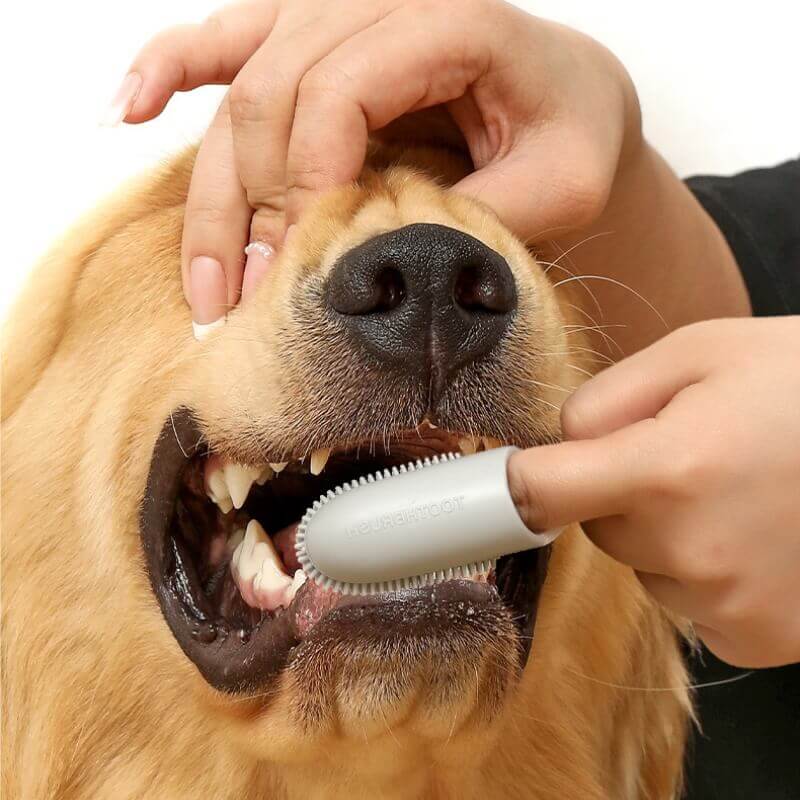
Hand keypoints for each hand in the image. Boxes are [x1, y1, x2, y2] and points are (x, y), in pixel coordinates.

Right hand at [114, 0, 640, 335]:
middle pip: (272, 95)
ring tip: (204, 285)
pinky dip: (172, 70)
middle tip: (249, 303)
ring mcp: (337, 15)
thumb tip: (379, 264)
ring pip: (240, 89)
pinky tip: (130, 108)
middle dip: (252, 211)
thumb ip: (481, 216)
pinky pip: (227, 42)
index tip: (308, 271)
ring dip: (212, 194)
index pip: (338, 93)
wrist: (569, 101)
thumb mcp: (562, 188)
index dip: (308, 188)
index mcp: (449, 20)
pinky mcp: (313, 40)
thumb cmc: (571, 136)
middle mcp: (380, 2)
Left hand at [508, 317, 799, 667]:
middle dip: (619, 492)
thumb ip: (606, 397)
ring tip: (738, 490)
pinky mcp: (756, 639)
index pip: (538, 493)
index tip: (496, 483)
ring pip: (642, 564)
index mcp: (671, 469)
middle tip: (690, 455)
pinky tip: (757, 532)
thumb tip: (555, 443)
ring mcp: (727, 605)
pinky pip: (687, 599)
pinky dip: (705, 570)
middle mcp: (693, 551)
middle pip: (595, 526)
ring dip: (667, 533)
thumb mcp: (701, 352)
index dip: (512, 483)